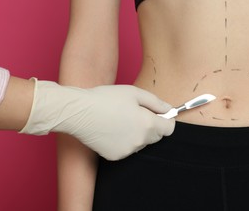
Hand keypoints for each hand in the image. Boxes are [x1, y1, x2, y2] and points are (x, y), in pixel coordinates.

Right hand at [20, 79, 174, 159]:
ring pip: (141, 143)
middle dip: (152, 126)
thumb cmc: (106, 99)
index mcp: (147, 124)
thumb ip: (156, 102)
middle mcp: (140, 141)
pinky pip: (127, 149)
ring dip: (137, 134)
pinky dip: (124, 141)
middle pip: (156, 136)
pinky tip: (112, 129)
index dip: (166, 120)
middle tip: (136, 113)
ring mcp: (128, 150)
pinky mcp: (116, 156)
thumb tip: (169, 109)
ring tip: (121, 119)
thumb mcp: (135, 93)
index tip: (159, 114)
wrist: (79, 112)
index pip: (169, 129)